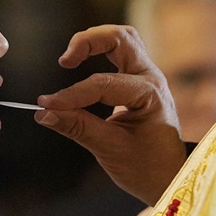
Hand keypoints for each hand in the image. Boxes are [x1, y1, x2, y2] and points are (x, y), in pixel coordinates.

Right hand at [35, 24, 185, 204]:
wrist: (171, 177)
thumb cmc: (148, 167)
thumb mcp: (110, 150)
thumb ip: (77, 127)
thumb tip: (44, 113)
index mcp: (150, 95)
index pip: (103, 85)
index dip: (71, 95)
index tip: (46, 106)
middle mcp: (151, 79)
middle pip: (120, 39)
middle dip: (88, 42)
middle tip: (64, 61)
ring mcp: (147, 77)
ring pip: (122, 40)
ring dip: (95, 41)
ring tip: (70, 58)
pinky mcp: (139, 81)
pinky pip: (120, 54)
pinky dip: (99, 52)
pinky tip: (82, 64)